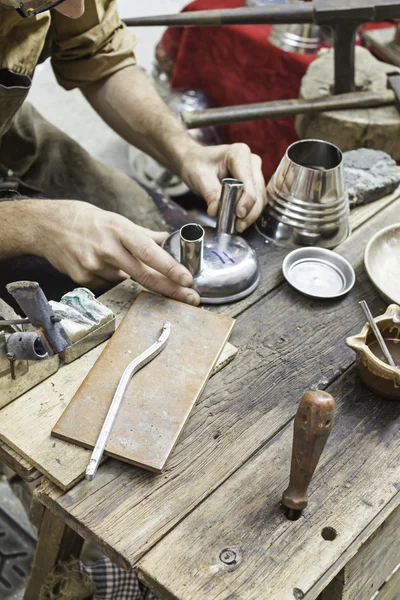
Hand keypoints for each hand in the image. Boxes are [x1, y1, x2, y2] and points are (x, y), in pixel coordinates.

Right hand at [34, 200, 199, 305]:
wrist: (47, 226)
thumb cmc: (86, 220)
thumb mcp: (117, 220)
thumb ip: (144, 235)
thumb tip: (169, 240)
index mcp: (119, 230)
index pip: (149, 252)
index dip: (170, 267)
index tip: (187, 279)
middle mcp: (107, 249)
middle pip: (144, 275)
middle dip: (171, 289)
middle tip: (190, 298)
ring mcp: (93, 266)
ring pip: (126, 281)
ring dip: (129, 276)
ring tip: (111, 258)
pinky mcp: (83, 280)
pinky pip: (108, 285)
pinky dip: (111, 277)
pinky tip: (98, 264)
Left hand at [179, 143, 265, 231]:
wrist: (194, 161)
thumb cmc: (196, 163)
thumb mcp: (200, 178)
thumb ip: (210, 194)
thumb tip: (216, 211)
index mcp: (239, 154)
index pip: (248, 183)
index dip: (246, 201)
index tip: (238, 215)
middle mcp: (251, 161)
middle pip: (258, 192)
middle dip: (249, 211)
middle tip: (238, 226)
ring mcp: (254, 172)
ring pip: (260, 198)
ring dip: (251, 214)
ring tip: (238, 226)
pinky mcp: (253, 182)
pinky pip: (256, 200)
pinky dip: (249, 211)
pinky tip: (239, 221)